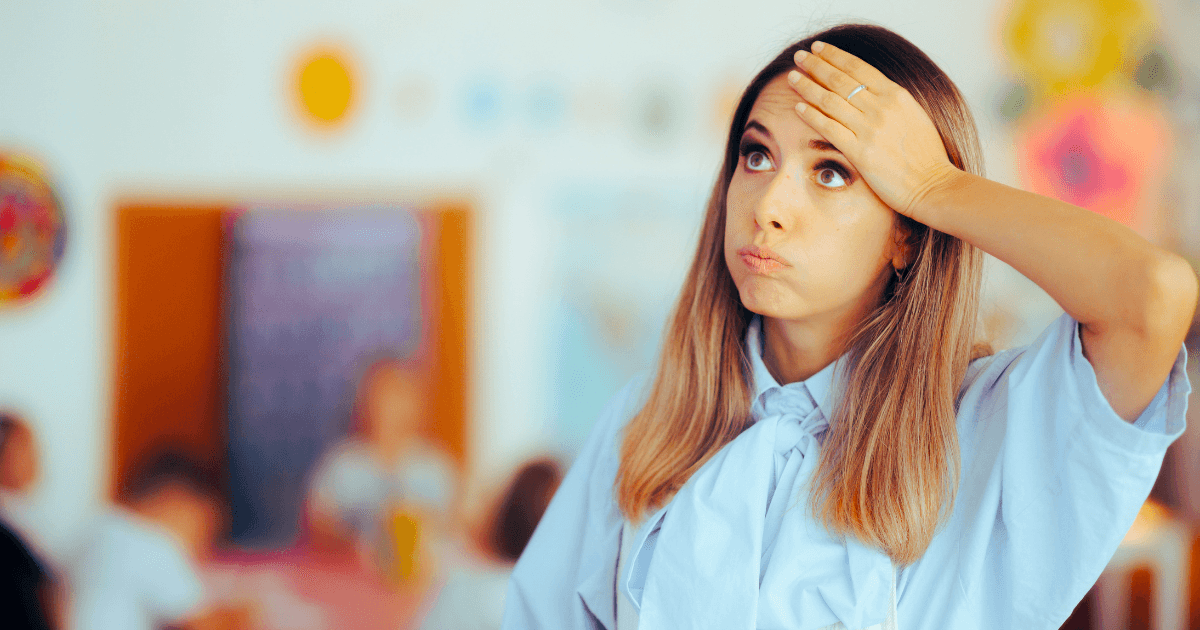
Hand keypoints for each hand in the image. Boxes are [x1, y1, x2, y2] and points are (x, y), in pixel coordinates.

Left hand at [787, 41, 959, 218]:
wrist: (934, 184)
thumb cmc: (927, 155)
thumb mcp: (913, 115)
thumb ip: (891, 102)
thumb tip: (870, 91)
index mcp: (896, 95)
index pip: (858, 67)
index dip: (834, 55)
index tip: (818, 48)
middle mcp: (881, 107)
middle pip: (840, 79)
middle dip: (816, 65)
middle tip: (799, 57)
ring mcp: (870, 129)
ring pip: (830, 100)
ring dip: (807, 86)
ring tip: (792, 77)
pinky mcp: (860, 151)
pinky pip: (829, 128)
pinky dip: (811, 115)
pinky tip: (798, 107)